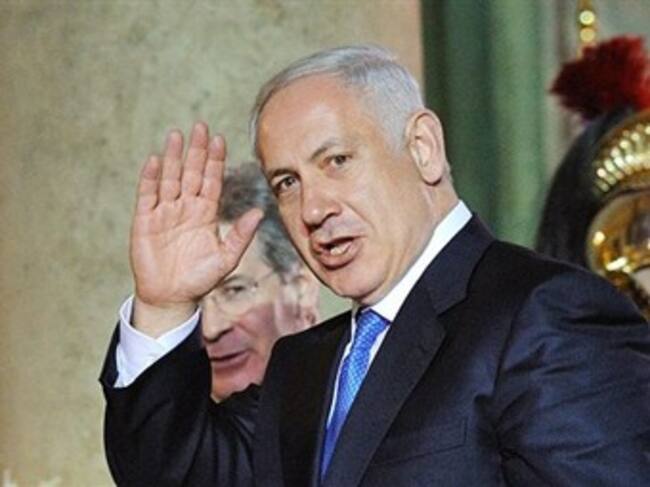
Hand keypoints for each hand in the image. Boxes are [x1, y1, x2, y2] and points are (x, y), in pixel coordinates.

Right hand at [130, 122, 262, 335]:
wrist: (171, 297)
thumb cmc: (200, 279)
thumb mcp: (226, 258)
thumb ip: (241, 235)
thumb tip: (260, 212)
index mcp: (205, 214)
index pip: (211, 181)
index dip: (215, 161)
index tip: (219, 139)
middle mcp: (186, 208)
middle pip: (191, 173)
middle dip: (196, 151)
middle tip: (201, 126)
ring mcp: (164, 212)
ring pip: (170, 178)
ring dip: (173, 158)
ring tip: (177, 135)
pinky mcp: (145, 220)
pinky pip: (147, 195)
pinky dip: (150, 178)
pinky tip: (155, 161)